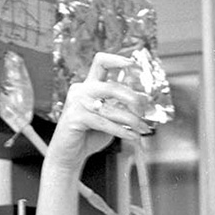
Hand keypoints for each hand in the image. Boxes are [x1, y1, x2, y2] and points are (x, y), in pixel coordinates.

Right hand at [47, 52, 153, 171]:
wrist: (69, 155)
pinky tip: (133, 137)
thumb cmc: (90, 135)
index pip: (101, 62)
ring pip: (111, 108)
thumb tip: (145, 100)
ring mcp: (76, 103)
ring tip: (144, 129)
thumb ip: (121, 106)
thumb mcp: (110, 117)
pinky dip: (122, 131)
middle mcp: (81, 90)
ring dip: (132, 121)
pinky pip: (104, 123)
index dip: (117, 60)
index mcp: (89, 86)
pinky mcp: (75, 118)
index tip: (134, 65)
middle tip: (144, 112)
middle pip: (112, 86)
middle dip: (133, 99)